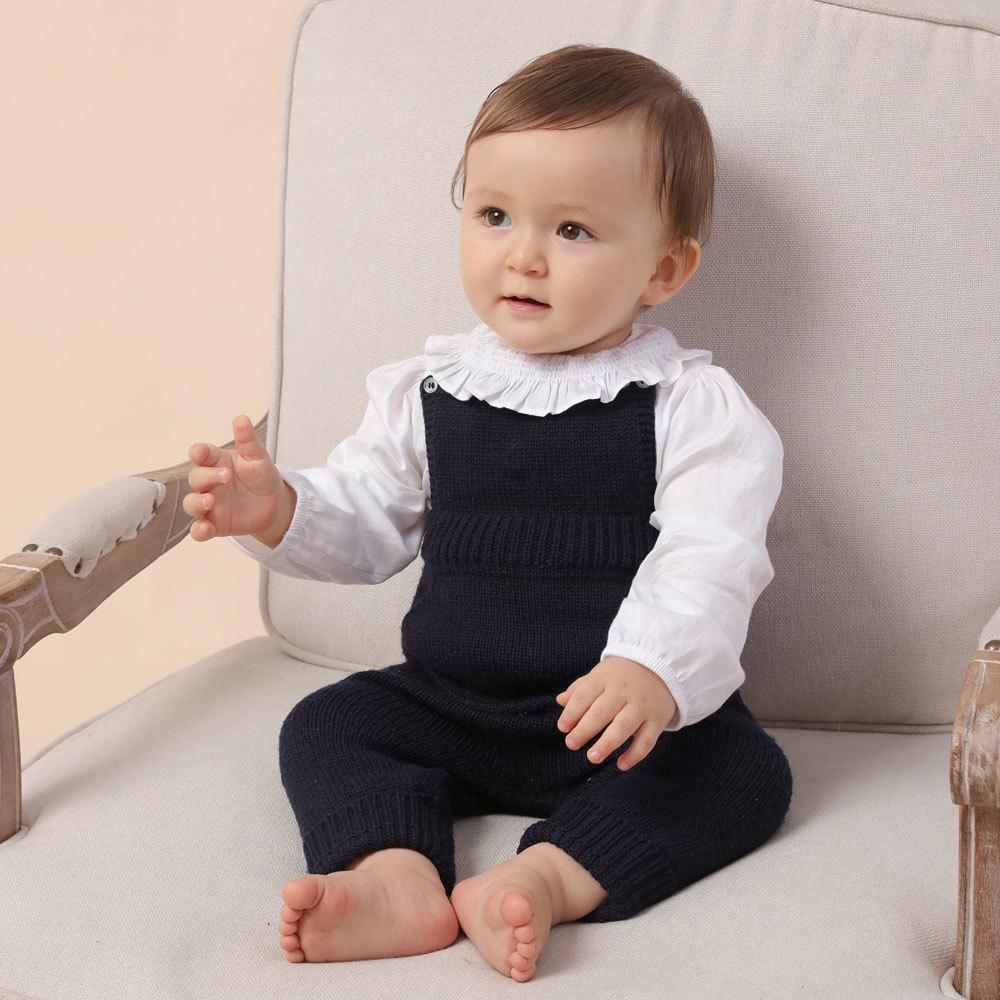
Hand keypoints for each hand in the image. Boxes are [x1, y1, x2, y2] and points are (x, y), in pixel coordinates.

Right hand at [183, 415, 285, 540]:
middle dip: (206, 477)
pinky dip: (198, 531)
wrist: (274, 504)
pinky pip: (199, 529)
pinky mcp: (215, 524)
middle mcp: (209, 483)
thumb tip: (241, 418)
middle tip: (226, 477)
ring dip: (197, 503)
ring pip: (191, 504)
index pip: (201, 454)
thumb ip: (248, 440)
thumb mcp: (258, 457)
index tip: (199, 453)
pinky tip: (203, 529)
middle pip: (195, 478)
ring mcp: (210, 504)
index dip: (198, 453)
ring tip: (211, 501)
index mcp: (217, 462)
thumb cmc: (261, 476)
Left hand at [554, 656, 677, 770]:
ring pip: (624, 726)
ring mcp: (642, 706)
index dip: (572, 712)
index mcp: (605, 678)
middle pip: (602, 712)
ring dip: (607, 743)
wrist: (660, 668)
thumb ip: (580, 688)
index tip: (563, 727)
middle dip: (585, 729)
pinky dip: (635, 754)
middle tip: (571, 744)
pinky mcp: (658, 720)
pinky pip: (647, 740)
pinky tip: (621, 764)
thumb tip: (560, 701)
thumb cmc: (622, 675)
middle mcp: (624, 691)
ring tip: (592, 757)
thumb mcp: (600, 674)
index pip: (585, 695)